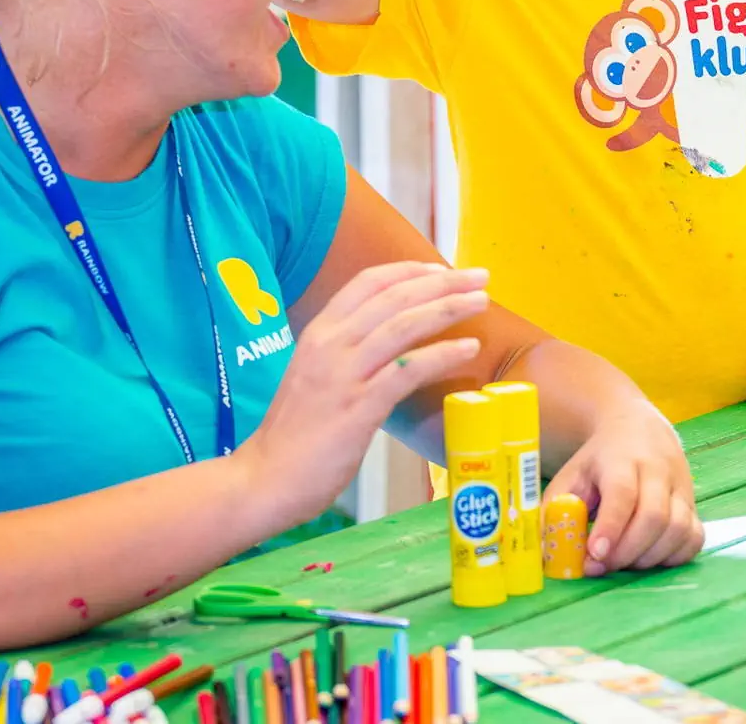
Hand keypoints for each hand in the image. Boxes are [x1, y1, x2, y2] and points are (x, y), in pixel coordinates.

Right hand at [238, 262, 487, 520]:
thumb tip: (391, 349)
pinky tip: (469, 349)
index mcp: (319, 332)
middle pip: (395, 296)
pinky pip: (409, 369)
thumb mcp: (315, 377)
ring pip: (405, 324)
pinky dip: (443, 354)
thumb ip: (346, 356)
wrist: (265, 478)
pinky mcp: (359, 406)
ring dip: (449, 308)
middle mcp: (330, 344)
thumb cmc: (294, 435)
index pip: (368, 283)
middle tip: (479, 276)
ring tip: (481, 301)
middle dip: (442, 281)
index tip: (440, 268)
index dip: (409, 270)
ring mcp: (344, 373)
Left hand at [541, 408, 700, 577]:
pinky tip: (648, 558)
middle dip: (627, 551)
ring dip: (649, 558)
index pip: (622, 493)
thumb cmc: (597, 462)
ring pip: (678, 530)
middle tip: (600, 568)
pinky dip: (674, 557)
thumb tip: (545, 551)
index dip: (610, 527)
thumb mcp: (570, 476)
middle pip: (654, 515)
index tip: (594, 555)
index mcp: (622, 460)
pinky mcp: (694, 505)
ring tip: (622, 563)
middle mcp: (658, 471)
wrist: (637, 431)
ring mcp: (681, 488)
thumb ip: (555, 511)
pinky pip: (694, 538)